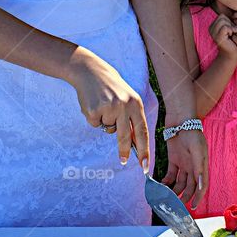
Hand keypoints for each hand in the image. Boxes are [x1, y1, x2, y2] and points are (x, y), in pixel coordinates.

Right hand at [65, 47, 150, 170]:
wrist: (91, 72)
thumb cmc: (112, 88)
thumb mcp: (127, 100)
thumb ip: (132, 119)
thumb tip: (134, 144)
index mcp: (136, 104)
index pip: (143, 131)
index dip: (144, 150)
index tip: (145, 165)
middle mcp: (124, 106)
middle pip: (125, 136)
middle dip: (124, 151)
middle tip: (123, 161)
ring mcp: (109, 108)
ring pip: (108, 129)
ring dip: (105, 123)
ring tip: (103, 106)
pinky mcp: (94, 110)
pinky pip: (95, 124)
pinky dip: (94, 118)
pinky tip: (94, 104)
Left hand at [161, 128, 207, 208]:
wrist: (180, 118)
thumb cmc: (192, 133)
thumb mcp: (198, 150)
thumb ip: (199, 168)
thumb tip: (201, 186)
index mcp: (202, 166)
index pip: (202, 187)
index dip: (198, 198)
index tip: (192, 208)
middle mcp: (193, 167)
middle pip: (189, 187)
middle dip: (182, 197)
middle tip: (173, 205)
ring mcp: (184, 164)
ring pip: (179, 183)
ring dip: (173, 191)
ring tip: (164, 197)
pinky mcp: (174, 159)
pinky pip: (170, 175)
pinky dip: (166, 181)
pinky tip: (160, 185)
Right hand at [208, 14, 236, 57]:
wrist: (232, 54)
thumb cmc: (233, 41)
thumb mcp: (230, 29)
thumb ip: (228, 22)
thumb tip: (235, 14)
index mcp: (213, 26)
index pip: (221, 16)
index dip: (229, 21)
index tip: (231, 29)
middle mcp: (211, 29)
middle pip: (222, 17)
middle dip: (230, 23)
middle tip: (232, 32)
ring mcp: (213, 33)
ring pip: (223, 21)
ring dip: (231, 27)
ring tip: (232, 34)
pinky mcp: (217, 37)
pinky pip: (225, 27)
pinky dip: (231, 30)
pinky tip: (232, 36)